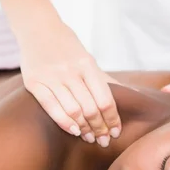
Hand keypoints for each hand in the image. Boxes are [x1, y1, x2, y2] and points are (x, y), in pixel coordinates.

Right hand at [19, 22, 121, 146]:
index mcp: (87, 65)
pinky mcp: (34, 82)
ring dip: (84, 128)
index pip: (105, 99)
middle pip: (91, 108)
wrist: (38, 29)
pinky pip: (51, 107)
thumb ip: (107, 80)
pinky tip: (74, 131)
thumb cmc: (67, 48)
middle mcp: (71, 71)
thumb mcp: (89, 61)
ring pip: (73, 110)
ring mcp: (51, 76)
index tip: (115, 133)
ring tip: (89, 138)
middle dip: (100, 128)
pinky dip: (64, 122)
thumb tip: (135, 93)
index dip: (112, 119)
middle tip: (103, 141)